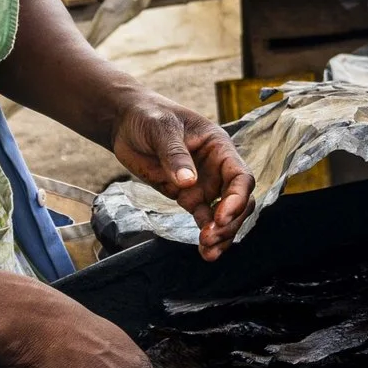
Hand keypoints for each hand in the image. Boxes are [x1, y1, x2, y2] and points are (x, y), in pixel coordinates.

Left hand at [111, 92, 254, 261]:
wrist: (127, 122)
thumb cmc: (149, 116)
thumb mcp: (161, 129)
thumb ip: (175, 155)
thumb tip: (188, 182)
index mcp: (219, 148)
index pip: (240, 176)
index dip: (237, 198)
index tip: (222, 216)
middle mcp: (217, 169)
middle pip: (238, 201)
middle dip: (230, 222)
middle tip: (211, 237)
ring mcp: (204, 185)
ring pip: (224, 215)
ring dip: (221, 234)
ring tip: (208, 251)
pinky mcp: (188, 197)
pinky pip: (203, 220)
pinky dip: (206, 234)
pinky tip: (205, 251)